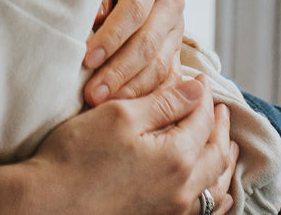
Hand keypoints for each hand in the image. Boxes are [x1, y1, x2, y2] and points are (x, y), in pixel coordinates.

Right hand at [0, 77, 237, 214]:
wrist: (54, 202)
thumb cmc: (79, 154)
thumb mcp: (120, 115)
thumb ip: (163, 103)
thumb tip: (198, 90)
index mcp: (176, 155)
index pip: (201, 119)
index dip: (202, 96)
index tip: (200, 79)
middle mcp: (184, 187)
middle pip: (216, 153)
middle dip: (220, 127)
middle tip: (220, 108)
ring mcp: (175, 208)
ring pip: (216, 183)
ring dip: (223, 159)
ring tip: (227, 143)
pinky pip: (206, 208)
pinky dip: (217, 194)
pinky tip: (218, 191)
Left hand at [84, 0, 184, 105]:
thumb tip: (95, 22)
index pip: (134, 10)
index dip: (111, 37)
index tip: (87, 58)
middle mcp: (172, 1)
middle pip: (147, 43)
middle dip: (118, 71)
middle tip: (92, 93)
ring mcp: (178, 26)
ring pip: (159, 64)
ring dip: (130, 88)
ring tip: (102, 104)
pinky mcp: (178, 47)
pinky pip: (166, 76)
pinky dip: (146, 94)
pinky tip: (125, 107)